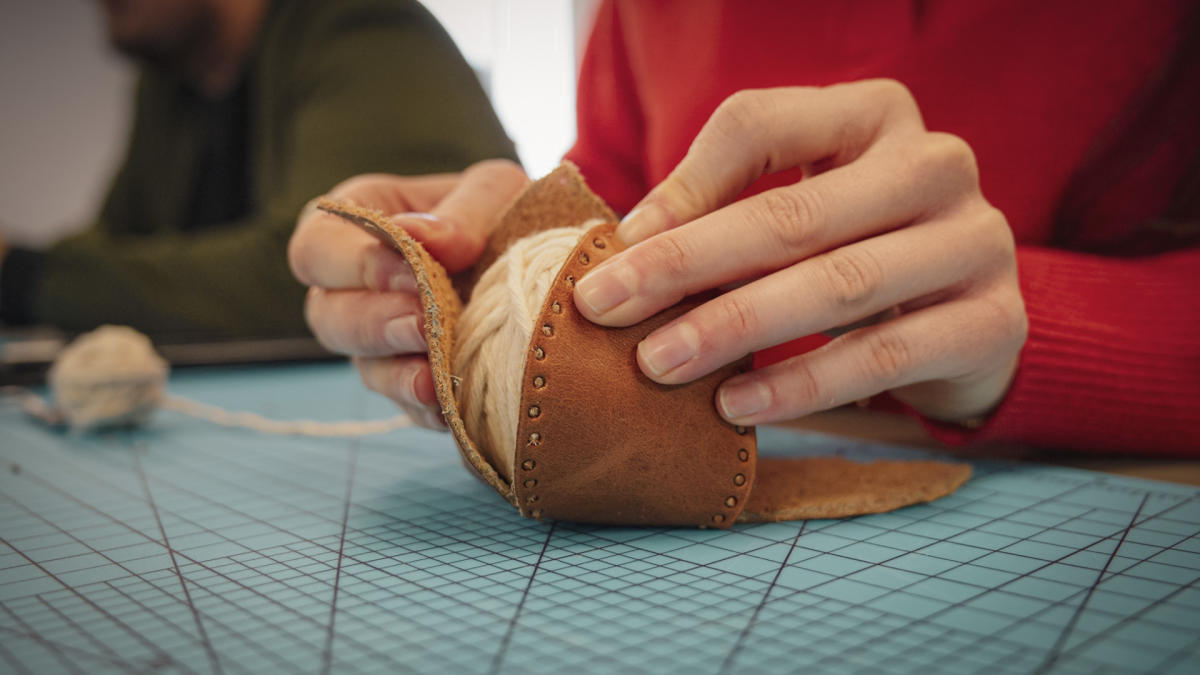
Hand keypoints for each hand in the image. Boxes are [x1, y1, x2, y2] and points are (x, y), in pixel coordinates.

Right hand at [288, 159, 528, 427]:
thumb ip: (461, 210)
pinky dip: (430, 410)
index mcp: (353, 228)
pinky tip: (451, 408)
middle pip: (329, 318)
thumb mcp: (492, 190)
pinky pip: (409, 407)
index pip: (317, 250)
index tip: (411, 271)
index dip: (355, 266)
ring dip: (398, 377)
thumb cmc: (502, 210)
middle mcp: (355, 290)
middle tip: (422, 325)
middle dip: (374, 326)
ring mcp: (383, 343)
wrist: (544, 257)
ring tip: (433, 380)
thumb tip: (421, 236)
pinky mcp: (417, 381)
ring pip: (367, 369)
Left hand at [573, 80, 1026, 425]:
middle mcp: (935, 162)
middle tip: (607, 310)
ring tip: (660, 365)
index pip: (760, 125)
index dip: (680, 187)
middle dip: (687, 265)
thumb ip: (721, 214)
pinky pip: (885, 355)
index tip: (617, 246)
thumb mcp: (795, 211)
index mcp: (873, 113)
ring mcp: (976, 239)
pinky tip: (737, 405)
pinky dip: (803, 385)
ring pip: (839, 284)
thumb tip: (625, 255)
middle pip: (793, 213)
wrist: (965, 318)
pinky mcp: (996, 320)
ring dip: (735, 328)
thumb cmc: (853, 250)